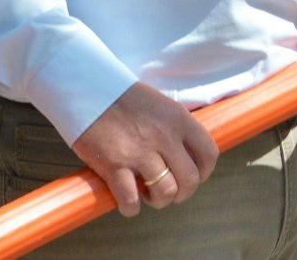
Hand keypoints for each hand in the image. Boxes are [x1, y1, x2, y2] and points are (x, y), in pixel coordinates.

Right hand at [73, 82, 218, 216]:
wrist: (88, 89)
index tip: (193, 176)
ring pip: (165, 193)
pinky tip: (128, 201)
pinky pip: (131, 200)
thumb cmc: (123, 98)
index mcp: (179, 120)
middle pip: (190, 180)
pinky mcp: (114, 165)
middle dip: (182, 193)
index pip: (208, 154)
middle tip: (168, 190)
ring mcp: (140, 152)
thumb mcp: (161, 105)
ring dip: (158, 200)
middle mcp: (164, 137)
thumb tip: (184, 154)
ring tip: (147, 193)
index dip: (204, 172)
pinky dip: (131, 207)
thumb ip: (175, 128)